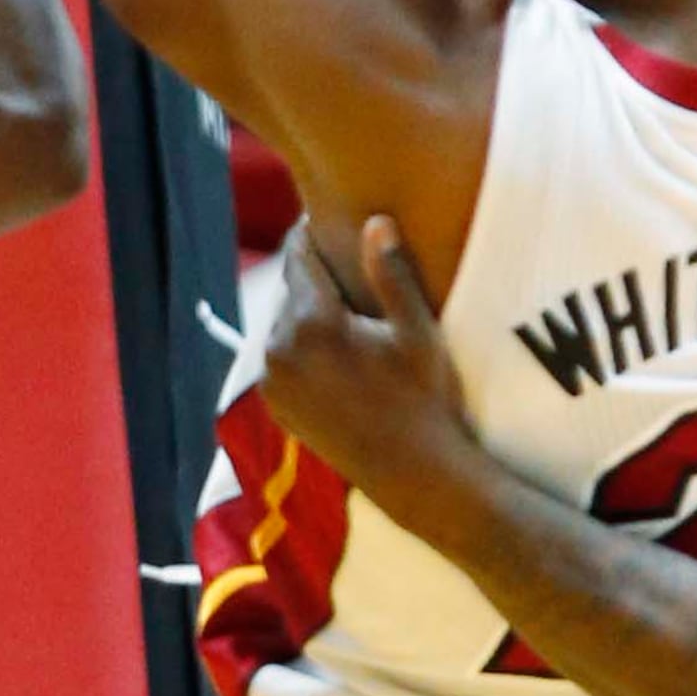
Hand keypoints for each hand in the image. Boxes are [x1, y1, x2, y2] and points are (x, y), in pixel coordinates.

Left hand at [260, 217, 483, 510]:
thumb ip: (391, 273)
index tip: (326, 222)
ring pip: (284, 323)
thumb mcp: (417, 331)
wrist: (411, 473)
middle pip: (292, 289)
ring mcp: (272, 379)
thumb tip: (375, 222)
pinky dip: (300, 349)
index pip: (300, 255)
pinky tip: (336, 357)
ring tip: (348, 320)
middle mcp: (279, 347)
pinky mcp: (275, 403)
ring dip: (308, 316)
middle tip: (352, 280)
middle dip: (317, 281)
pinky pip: (281, 357)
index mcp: (312, 322)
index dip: (314, 234)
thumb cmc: (424, 398)